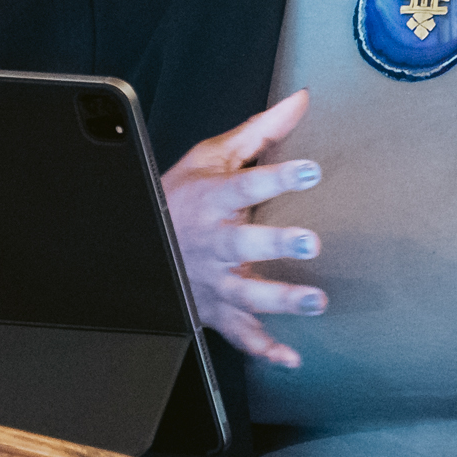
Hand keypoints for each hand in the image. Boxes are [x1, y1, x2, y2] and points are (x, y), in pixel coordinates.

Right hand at [162, 89, 325, 368]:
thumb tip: (301, 100)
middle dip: (276, 244)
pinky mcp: (217, 311)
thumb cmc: (183, 196)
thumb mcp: (214, 157)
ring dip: (280, 299)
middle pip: (243, 243)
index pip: (245, 184)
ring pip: (246, 293)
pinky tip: (291, 356)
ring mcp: (213, 281)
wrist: (140, 241)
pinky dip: (264, 349)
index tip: (311, 170)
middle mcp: (213, 243)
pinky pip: (240, 335)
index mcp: (212, 200)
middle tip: (310, 242)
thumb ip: (261, 132)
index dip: (278, 177)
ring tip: (315, 301)